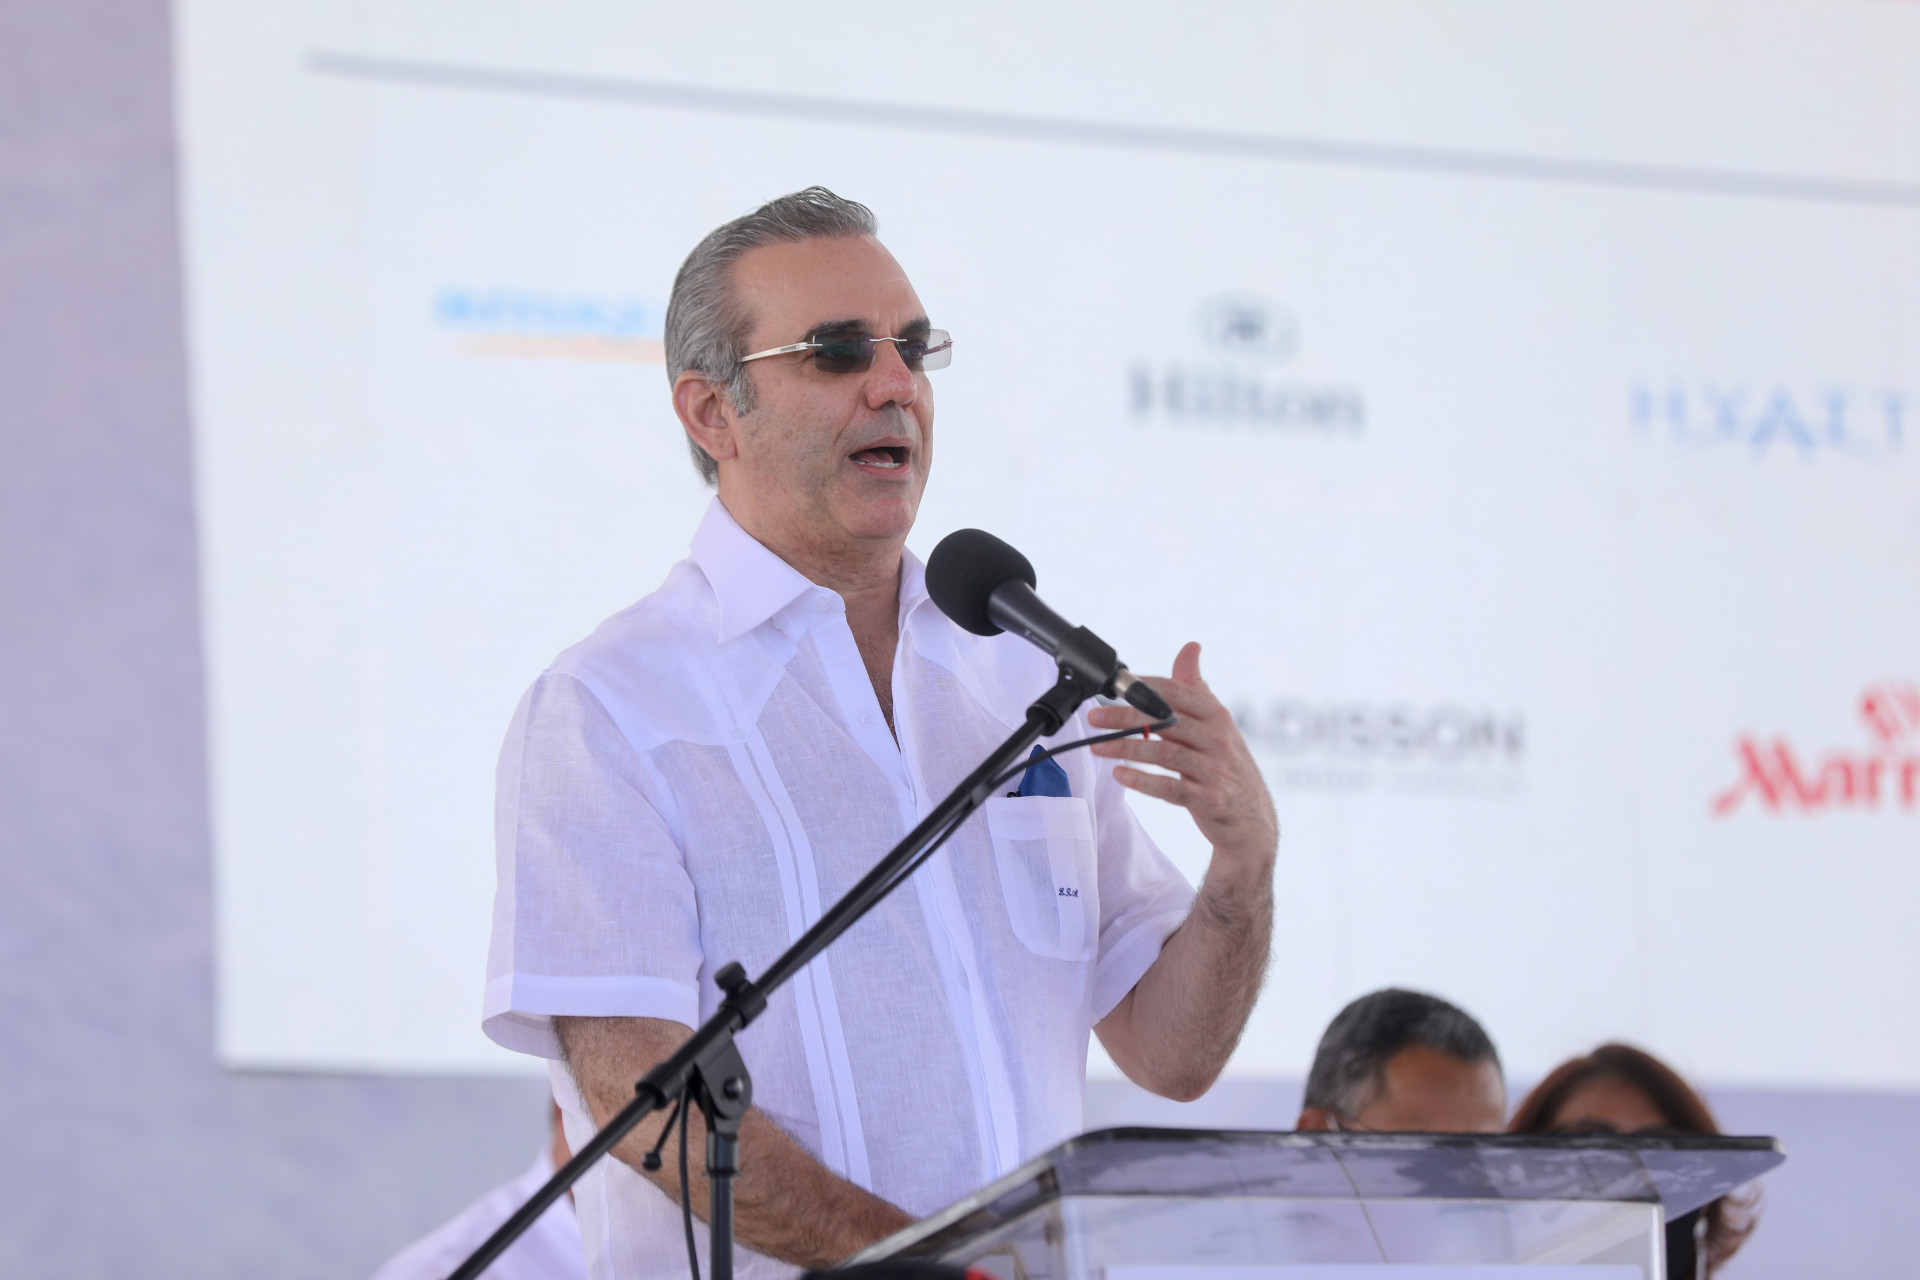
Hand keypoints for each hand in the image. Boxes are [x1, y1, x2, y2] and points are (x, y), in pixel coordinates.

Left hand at [1088, 642, 1277, 870]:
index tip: (1114, 686)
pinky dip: (1142, 780)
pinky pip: (1170, 787)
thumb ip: (1196, 689)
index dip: (1143, 687)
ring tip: (1096, 747)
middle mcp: (1218, 740)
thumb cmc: (1226, 765)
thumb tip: (1190, 647)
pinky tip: (1119, 774)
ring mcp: (1215, 770)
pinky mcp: (1208, 799)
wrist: (1252, 819)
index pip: (1177, 693)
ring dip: (1126, 749)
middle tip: (1095, 717)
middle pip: (1165, 721)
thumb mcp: (1216, 724)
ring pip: (1164, 753)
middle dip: (1125, 717)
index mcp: (1217, 716)